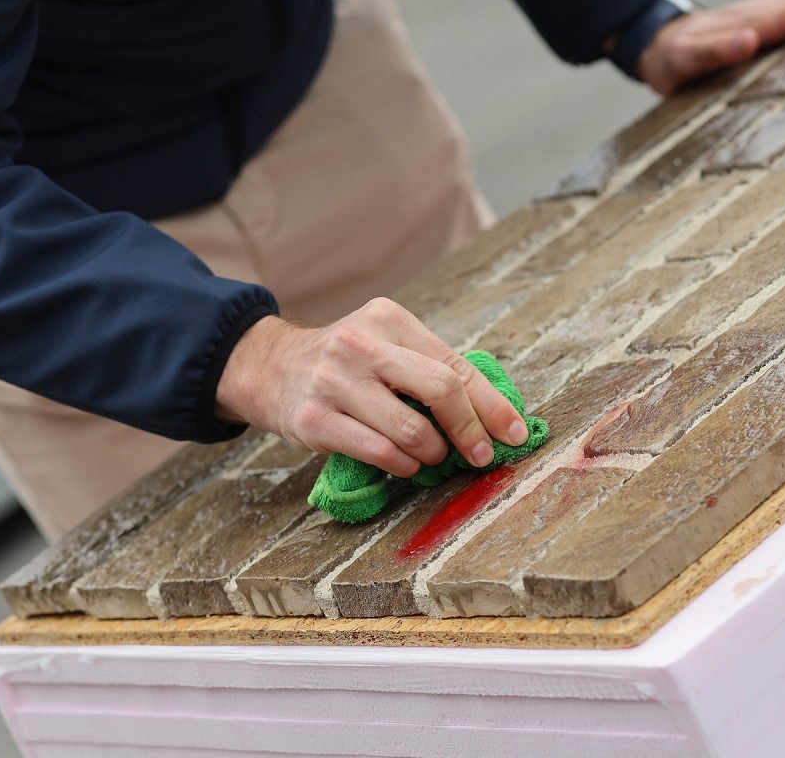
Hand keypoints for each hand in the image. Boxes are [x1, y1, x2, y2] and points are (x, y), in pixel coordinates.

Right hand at [215, 299, 528, 474]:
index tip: (515, 432)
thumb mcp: (385, 344)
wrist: (269, 367)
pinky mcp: (314, 420)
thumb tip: (496, 412)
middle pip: (441, 389)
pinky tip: (404, 464)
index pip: (455, 364)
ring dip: (434, 453)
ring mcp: (334, 381)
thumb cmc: (347, 364)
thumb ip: (431, 367)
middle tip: (481, 455)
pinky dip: (404, 466)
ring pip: (412, 430)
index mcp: (389, 318)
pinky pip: (380, 453)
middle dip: (471, 430)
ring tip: (432, 456)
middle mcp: (361, 344)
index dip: (492, 404)